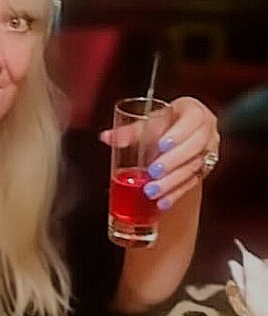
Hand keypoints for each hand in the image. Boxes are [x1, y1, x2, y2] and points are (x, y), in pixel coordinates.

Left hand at [100, 96, 218, 210]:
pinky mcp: (205, 171)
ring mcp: (209, 152)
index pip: (193, 119)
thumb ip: (130, 131)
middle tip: (152, 172)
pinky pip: (192, 184)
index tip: (161, 144)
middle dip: (173, 161)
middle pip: (194, 147)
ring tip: (151, 191)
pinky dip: (175, 194)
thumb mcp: (149, 122)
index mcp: (194, 112)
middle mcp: (207, 132)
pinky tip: (162, 203)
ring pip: (194, 168)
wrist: (182, 134)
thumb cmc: (166, 124)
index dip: (179, 133)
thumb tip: (106, 137)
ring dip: (172, 182)